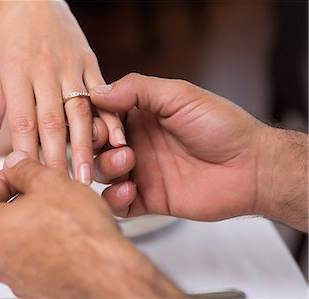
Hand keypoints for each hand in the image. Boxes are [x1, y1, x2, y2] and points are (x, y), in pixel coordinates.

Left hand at [0, 1, 124, 184]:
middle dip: (59, 158)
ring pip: (80, 111)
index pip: (22, 121)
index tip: (32, 184)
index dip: (27, 154)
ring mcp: (70, 65)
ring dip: (86, 145)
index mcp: (17, 73)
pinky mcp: (90, 61)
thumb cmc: (11, 36)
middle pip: (52, 121)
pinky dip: (112, 117)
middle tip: (65, 191)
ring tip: (90, 177)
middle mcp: (44, 70)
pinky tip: (118, 141)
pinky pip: (102, 92)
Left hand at [0, 151, 183, 297]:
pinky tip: (69, 234)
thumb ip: (25, 169)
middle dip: (19, 199)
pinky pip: (34, 258)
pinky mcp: (36, 288)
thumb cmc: (80, 234)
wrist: (107, 276)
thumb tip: (15, 164)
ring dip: (34, 221)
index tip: (18, 174)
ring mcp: (15, 277)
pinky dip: (45, 243)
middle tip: (42, 189)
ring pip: (17, 239)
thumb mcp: (51, 183)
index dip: (0, 179)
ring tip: (60, 210)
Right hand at [91, 73, 277, 222]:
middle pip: (96, 145)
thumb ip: (137, 90)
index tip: (106, 125)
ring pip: (102, 172)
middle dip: (95, 145)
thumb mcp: (179, 96)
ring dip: (107, 167)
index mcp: (140, 115)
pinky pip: (118, 204)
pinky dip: (115, 199)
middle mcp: (137, 142)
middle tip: (116, 144)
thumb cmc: (220, 126)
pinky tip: (131, 190)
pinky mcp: (148, 199)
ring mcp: (141, 171)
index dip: (97, 119)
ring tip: (129, 161)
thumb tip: (97, 92)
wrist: (251, 167)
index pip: (102, 115)